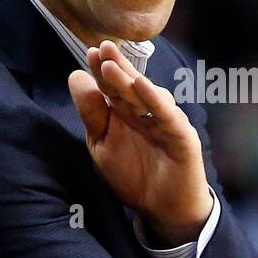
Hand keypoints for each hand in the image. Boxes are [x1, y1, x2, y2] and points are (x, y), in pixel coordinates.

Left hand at [67, 40, 211, 245]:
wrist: (161, 210)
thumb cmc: (132, 177)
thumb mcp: (101, 145)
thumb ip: (91, 114)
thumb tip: (76, 77)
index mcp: (125, 113)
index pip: (112, 87)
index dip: (101, 70)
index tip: (89, 52)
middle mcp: (146, 112)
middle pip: (129, 85)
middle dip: (116, 66)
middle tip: (102, 47)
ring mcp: (165, 122)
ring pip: (147, 96)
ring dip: (129, 80)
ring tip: (111, 66)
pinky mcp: (182, 136)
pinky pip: (168, 116)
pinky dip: (156, 100)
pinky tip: (143, 86)